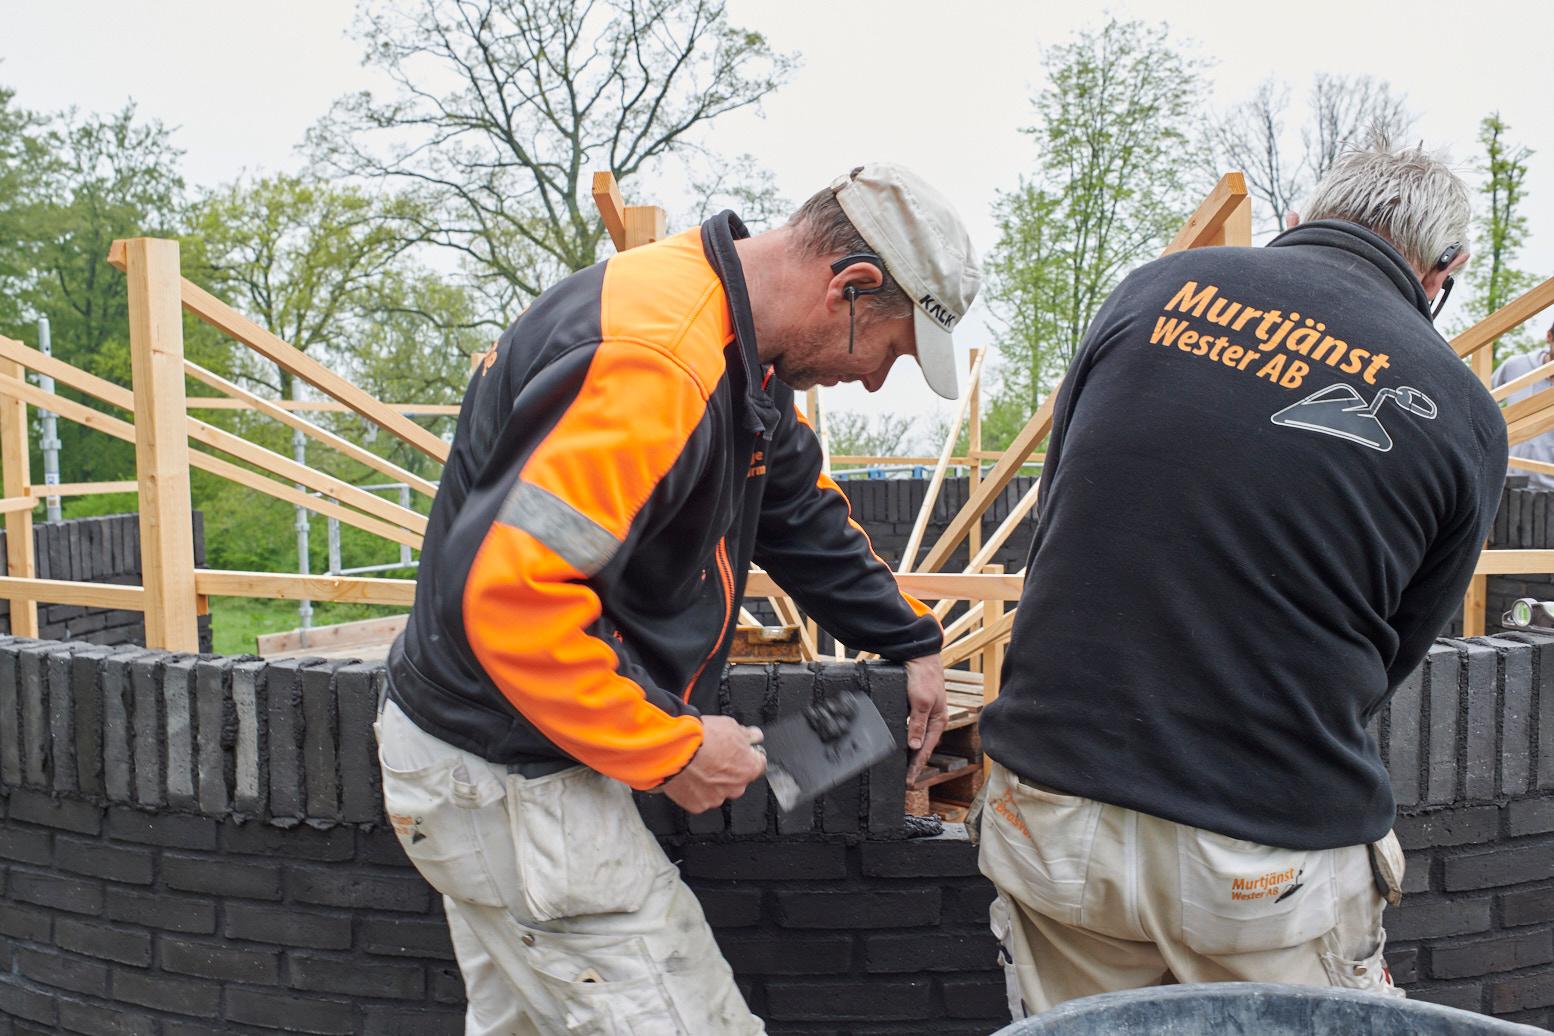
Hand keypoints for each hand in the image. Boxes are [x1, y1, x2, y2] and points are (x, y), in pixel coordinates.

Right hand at [662, 716, 765, 813]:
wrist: (674, 749)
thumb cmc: (701, 738)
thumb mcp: (730, 725)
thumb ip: (747, 735)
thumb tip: (753, 736)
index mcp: (749, 768)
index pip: (759, 765)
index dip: (748, 756)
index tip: (741, 752)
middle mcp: (736, 787)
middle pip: (737, 780)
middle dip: (728, 770)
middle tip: (714, 757)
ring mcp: (717, 798)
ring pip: (718, 790)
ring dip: (711, 781)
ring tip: (698, 765)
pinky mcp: (698, 805)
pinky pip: (700, 798)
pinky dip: (696, 789)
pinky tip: (689, 775)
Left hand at [903, 654, 948, 785]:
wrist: (918, 655)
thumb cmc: (924, 677)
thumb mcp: (921, 702)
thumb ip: (917, 724)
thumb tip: (914, 747)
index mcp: (939, 720)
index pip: (926, 750)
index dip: (917, 767)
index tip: (909, 782)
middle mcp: (932, 719)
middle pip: (922, 747)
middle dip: (914, 764)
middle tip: (904, 781)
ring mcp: (924, 713)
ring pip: (915, 739)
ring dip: (909, 753)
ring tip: (900, 768)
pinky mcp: (914, 707)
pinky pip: (909, 728)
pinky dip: (904, 739)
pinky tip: (898, 746)